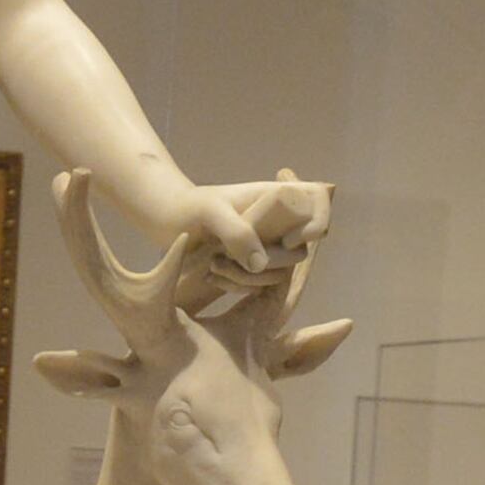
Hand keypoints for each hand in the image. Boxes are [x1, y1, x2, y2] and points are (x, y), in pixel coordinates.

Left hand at [173, 169, 331, 272]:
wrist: (165, 222)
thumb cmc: (188, 207)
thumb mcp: (209, 212)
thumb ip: (236, 231)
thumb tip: (260, 264)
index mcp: (278, 197)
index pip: (319, 201)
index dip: (317, 222)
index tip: (289, 239)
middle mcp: (280, 222)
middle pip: (300, 252)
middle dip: (267, 262)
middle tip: (225, 257)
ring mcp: (269, 246)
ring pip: (280, 274)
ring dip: (248, 278)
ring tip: (212, 264)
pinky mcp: (254, 267)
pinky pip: (261, 286)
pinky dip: (239, 286)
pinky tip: (212, 276)